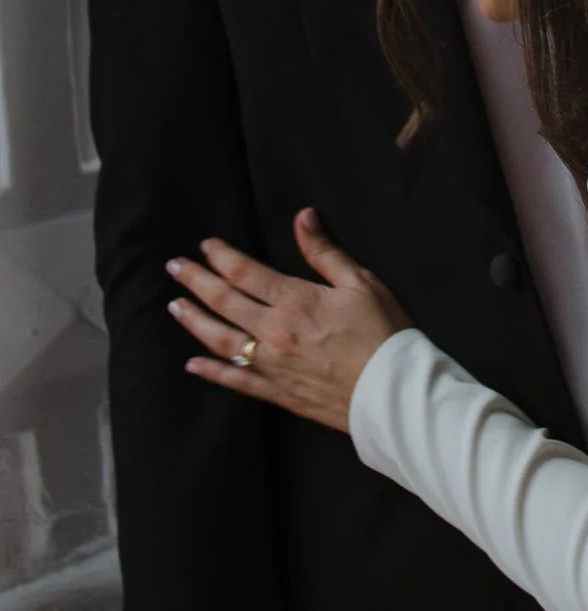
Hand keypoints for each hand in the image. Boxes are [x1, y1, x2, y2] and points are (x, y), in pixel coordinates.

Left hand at [166, 209, 410, 432]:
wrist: (390, 391)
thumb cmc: (382, 332)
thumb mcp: (360, 282)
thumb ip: (325, 252)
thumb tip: (303, 217)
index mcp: (295, 300)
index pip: (246, 273)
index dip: (222, 257)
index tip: (205, 245)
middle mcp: (274, 332)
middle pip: (225, 303)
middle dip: (196, 282)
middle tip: (174, 268)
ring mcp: (272, 365)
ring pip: (221, 341)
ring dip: (194, 322)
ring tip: (175, 306)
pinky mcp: (277, 393)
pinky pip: (236, 381)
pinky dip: (212, 372)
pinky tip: (192, 365)